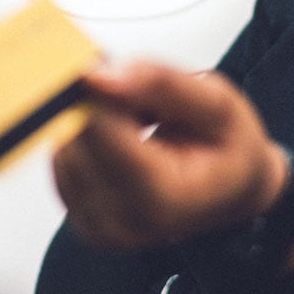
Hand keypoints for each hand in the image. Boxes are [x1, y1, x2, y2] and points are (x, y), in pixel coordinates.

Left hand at [51, 60, 290, 249]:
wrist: (233, 191)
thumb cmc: (230, 150)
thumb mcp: (218, 102)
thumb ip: (161, 82)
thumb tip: (99, 74)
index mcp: (163, 199)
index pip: (102, 130)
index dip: (103, 89)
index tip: (116, 68)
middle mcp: (123, 221)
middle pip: (76, 137)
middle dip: (99, 102)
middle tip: (137, 95)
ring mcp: (98, 226)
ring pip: (63, 144)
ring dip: (91, 119)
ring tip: (135, 121)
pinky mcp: (80, 218)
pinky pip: (60, 159)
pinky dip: (85, 138)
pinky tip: (120, 138)